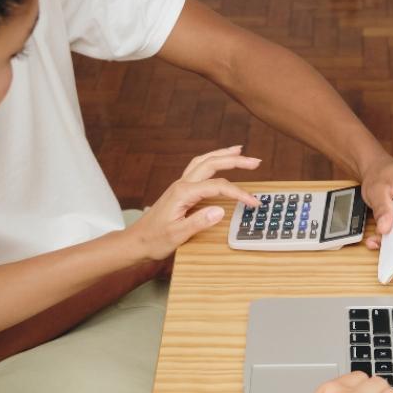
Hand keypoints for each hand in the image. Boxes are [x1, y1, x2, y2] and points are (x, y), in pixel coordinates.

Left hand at [125, 149, 261, 260]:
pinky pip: (198, 168)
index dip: (238, 193)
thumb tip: (220, 211)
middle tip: (255, 161)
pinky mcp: (179, 191)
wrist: (137, 242)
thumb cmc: (154, 240)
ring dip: (222, 155)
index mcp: (183, 193)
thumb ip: (199, 222)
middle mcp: (181, 184)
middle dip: (234, 160)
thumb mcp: (177, 235)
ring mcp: (180, 186)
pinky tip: (218, 163)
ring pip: (204, 161)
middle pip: (211, 163)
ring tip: (239, 151)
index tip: (253, 202)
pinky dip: (211, 161)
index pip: (217, 187)